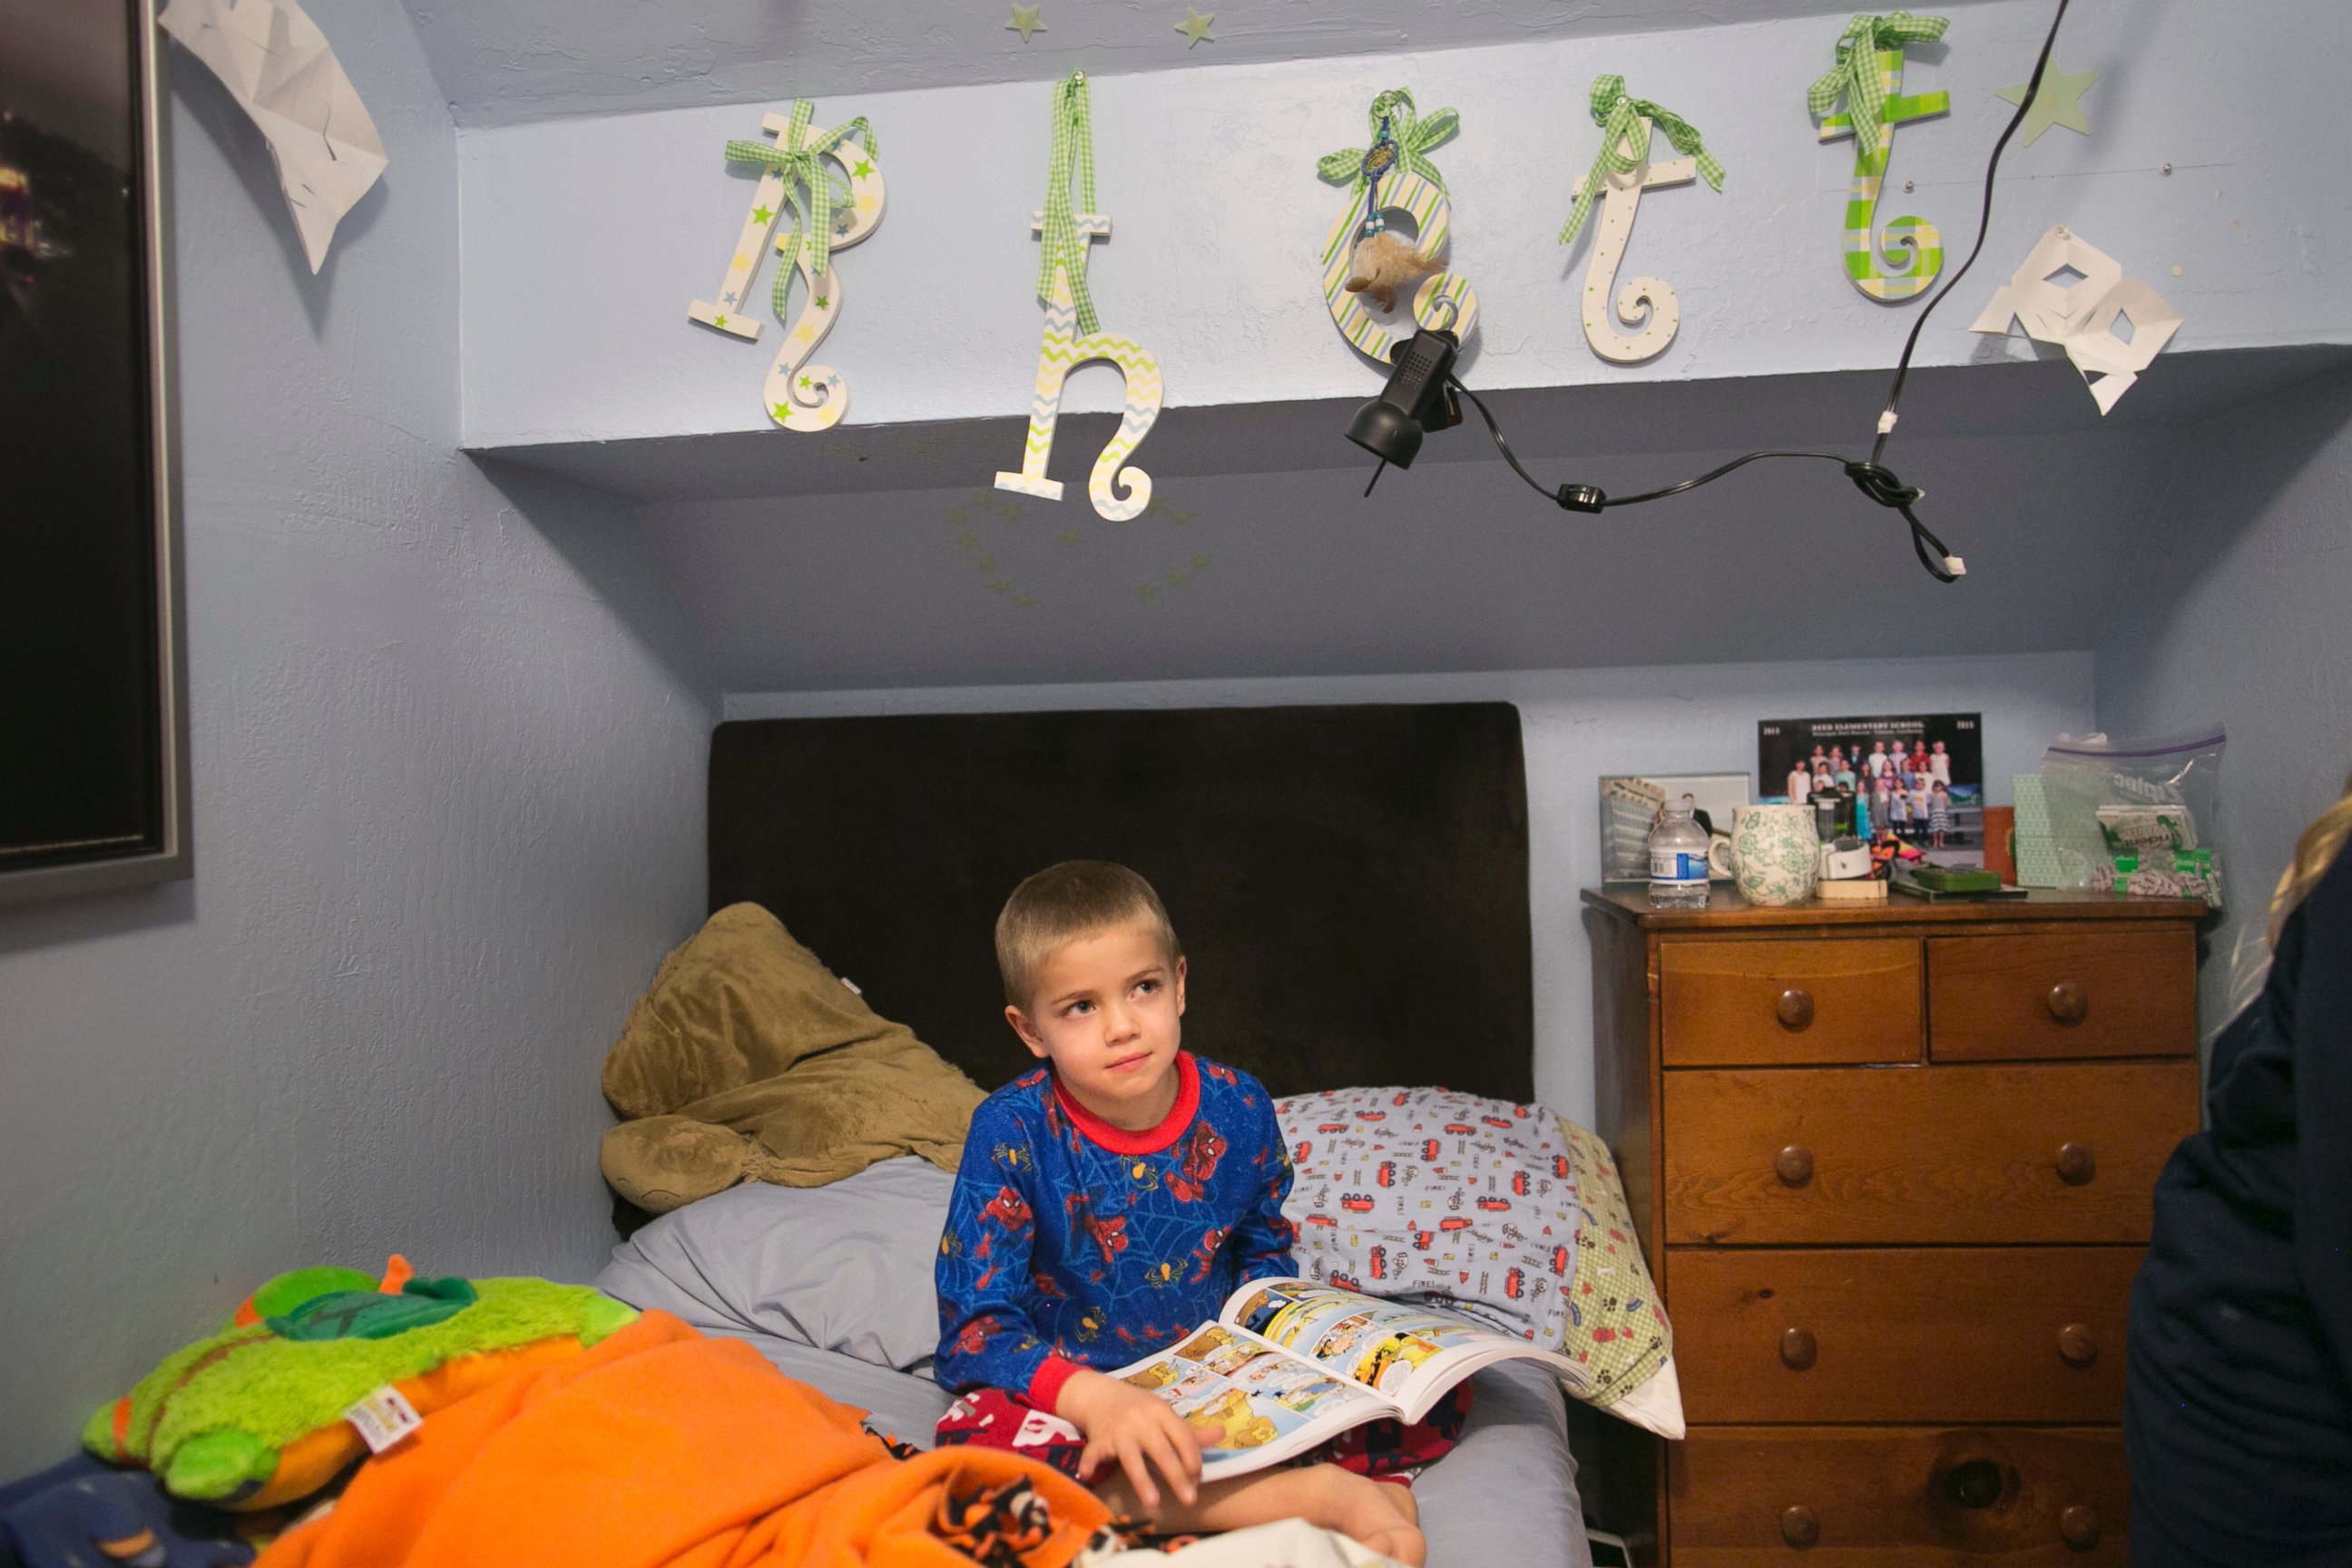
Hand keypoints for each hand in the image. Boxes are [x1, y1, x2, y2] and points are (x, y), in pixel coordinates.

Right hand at [1054, 1367, 1203, 1508]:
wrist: (1100, 1394)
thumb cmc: (1139, 1409)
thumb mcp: (1164, 1415)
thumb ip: (1190, 1432)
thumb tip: (1222, 1434)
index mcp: (1161, 1412)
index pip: (1183, 1437)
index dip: (1193, 1459)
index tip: (1198, 1478)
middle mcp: (1141, 1420)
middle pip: (1162, 1451)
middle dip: (1176, 1476)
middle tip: (1190, 1499)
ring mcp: (1119, 1430)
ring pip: (1131, 1457)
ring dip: (1142, 1479)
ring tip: (1153, 1502)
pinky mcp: (1098, 1438)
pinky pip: (1094, 1453)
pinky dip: (1089, 1464)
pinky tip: (1087, 1476)